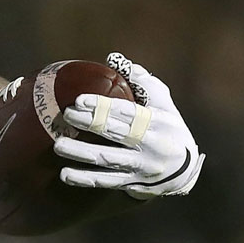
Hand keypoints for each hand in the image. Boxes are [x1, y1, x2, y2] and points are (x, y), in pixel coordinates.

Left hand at [53, 53, 203, 198]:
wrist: (185, 170)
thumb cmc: (168, 127)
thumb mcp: (163, 103)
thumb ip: (142, 81)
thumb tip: (114, 59)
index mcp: (158, 122)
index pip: (127, 112)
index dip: (103, 106)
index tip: (79, 100)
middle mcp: (151, 145)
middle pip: (116, 133)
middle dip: (90, 123)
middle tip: (66, 115)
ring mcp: (141, 167)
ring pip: (108, 159)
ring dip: (81, 153)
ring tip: (58, 145)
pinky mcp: (132, 183)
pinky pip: (106, 181)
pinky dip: (84, 179)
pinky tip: (65, 174)